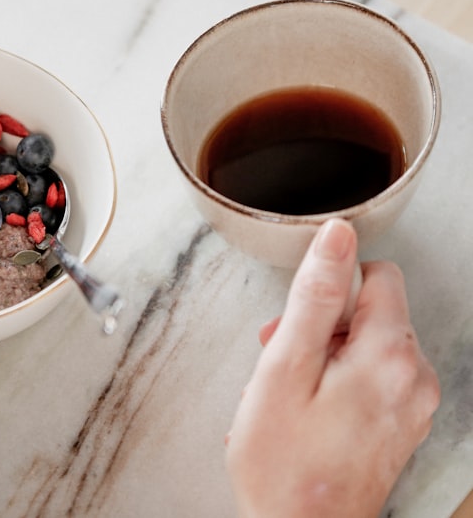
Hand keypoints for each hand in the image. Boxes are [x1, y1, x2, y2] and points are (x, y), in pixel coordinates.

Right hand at [225, 219, 439, 516]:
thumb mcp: (283, 368)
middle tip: (283, 364)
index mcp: (389, 355)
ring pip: (370, 344)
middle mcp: (414, 378)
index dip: (329, 290)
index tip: (298, 325)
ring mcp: (413, 405)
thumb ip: (314, 296)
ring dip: (328, 355)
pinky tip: (310, 410)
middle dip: (323, 326)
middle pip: (373, 312)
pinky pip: (374, 377)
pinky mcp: (402, 425)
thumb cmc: (283, 462)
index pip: (377, 275)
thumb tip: (337, 235)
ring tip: (293, 392)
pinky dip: (340, 382)